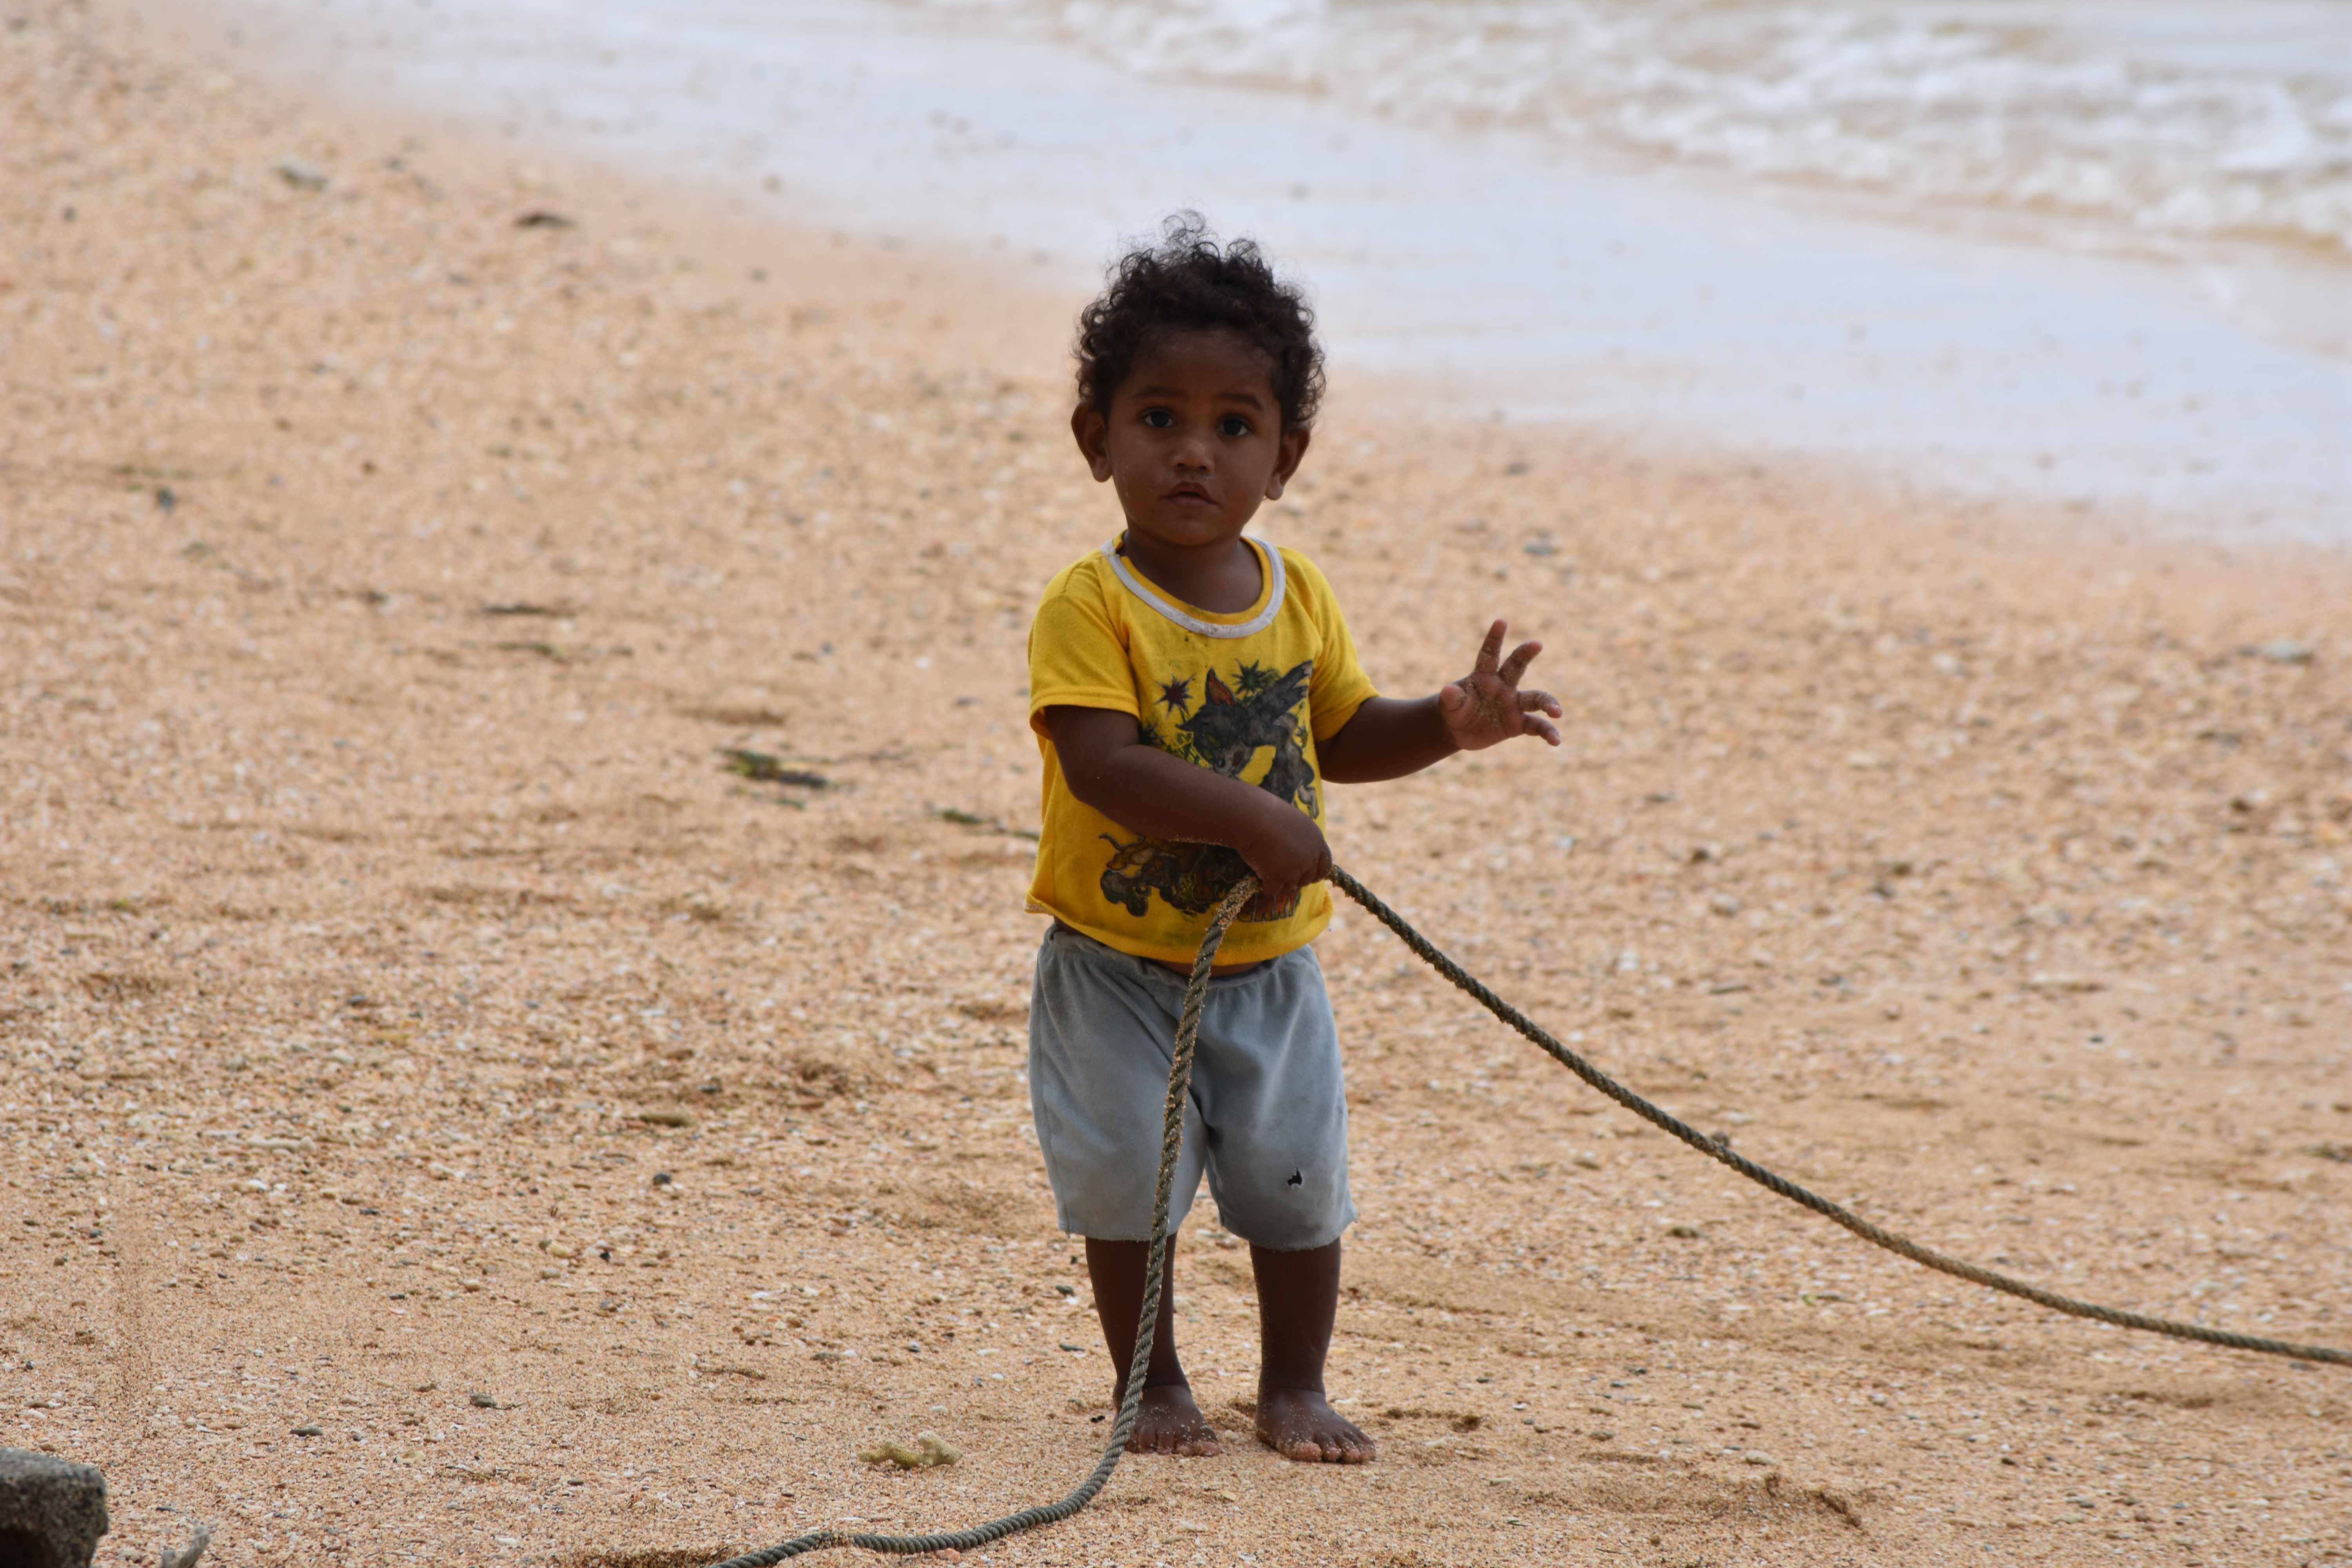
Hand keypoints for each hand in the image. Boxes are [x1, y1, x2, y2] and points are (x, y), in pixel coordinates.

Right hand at [1236, 798, 1331, 911]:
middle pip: (1307, 879)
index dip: (1315, 873)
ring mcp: (1295, 868)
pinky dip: (1265, 886)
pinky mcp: (1278, 876)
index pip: (1325, 866)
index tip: (1305, 875)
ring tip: (1265, 868)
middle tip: (1280, 873)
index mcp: (1317, 841)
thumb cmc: (1268, 814)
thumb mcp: (1294, 823)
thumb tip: (1299, 855)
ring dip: (1279, 881)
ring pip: (1289, 886)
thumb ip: (1301, 839)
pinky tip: (1257, 877)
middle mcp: (1310, 856)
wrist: (1252, 817)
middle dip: (1295, 879)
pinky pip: (1272, 890)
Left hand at [1438, 620, 1561, 750]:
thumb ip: (1451, 699)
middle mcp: (1503, 686)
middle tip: (1536, 644)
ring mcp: (1513, 704)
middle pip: (1516, 667)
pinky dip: (1547, 732)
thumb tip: (1448, 690)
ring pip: (1535, 698)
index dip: (1494, 639)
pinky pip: (1537, 726)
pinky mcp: (1518, 723)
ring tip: (1557, 712)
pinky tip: (1556, 741)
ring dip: (1547, 703)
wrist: (1460, 730)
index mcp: (1484, 677)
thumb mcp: (1449, 706)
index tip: (1500, 621)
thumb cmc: (1454, 710)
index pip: (1489, 655)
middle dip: (1525, 654)